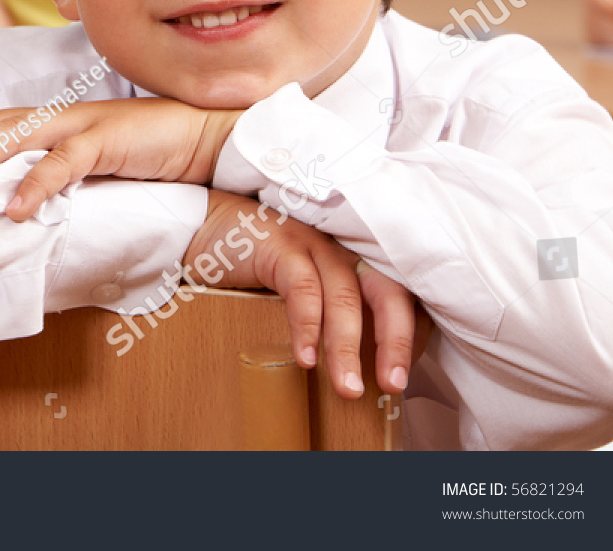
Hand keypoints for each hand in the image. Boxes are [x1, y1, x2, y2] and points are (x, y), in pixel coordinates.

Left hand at [0, 98, 242, 220]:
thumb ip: (54, 176)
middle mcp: (56, 116)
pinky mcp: (107, 139)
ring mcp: (80, 124)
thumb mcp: (90, 167)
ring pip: (16, 137)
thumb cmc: (146, 154)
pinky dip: (37, 185)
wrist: (203, 137)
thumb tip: (11, 203)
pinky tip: (14, 209)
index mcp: (49, 122)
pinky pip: (65, 164)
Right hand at [186, 190, 417, 399]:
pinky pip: (302, 289)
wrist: (202, 224)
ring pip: (345, 297)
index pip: (402, 295)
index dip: (410, 336)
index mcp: (356, 257)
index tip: (401, 376)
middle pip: (388, 292)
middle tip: (392, 386)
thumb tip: (353, 368)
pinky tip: (303, 358)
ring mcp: (313, 244)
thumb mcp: (303, 287)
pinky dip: (306, 326)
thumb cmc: (256, 264)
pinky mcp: (280, 246)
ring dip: (347, 348)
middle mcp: (343, 247)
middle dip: (395, 342)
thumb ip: (330, 310)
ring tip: (348, 388)